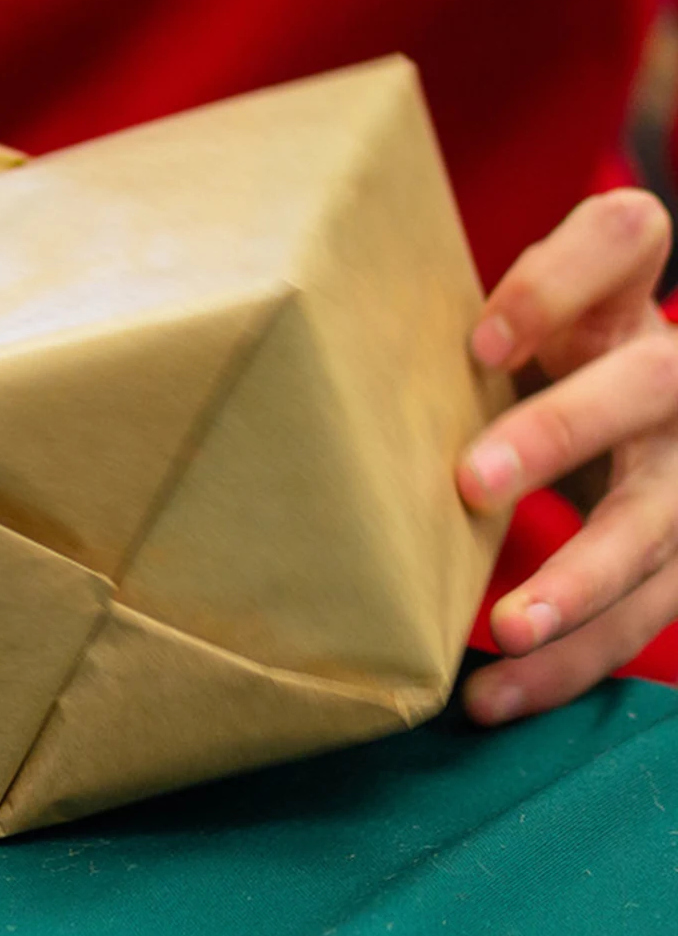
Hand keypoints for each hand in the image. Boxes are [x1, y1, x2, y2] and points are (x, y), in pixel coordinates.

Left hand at [457, 189, 677, 723]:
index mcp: (620, 295)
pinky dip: (571, 663)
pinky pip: (646, 614)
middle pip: (648, 384)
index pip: (622, 239)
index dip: (558, 283)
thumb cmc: (523, 359)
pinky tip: (499, 695)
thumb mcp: (504, 323)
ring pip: (659, 525)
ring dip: (583, 585)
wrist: (613, 400)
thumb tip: (295, 343)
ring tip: (507, 631)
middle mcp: (671, 373)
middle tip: (470, 482)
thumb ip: (435, 321)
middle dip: (563, 433)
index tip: (480, 338)